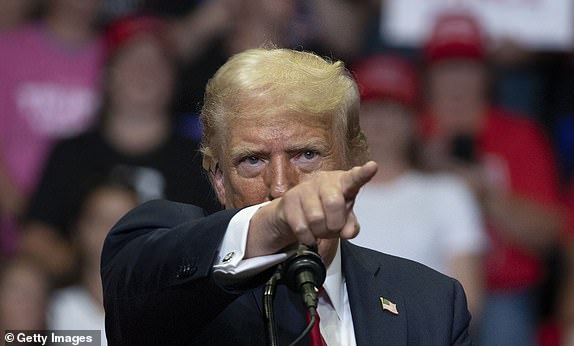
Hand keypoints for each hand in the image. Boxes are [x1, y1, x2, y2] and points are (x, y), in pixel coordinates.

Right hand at [246, 161, 377, 257]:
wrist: (293, 212)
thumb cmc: (324, 210)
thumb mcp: (343, 218)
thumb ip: (351, 225)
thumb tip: (348, 232)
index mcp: (343, 183)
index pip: (355, 178)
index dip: (364, 173)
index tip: (372, 167)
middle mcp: (324, 181)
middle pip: (334, 203)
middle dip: (334, 223)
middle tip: (332, 227)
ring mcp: (305, 188)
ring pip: (316, 218)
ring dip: (319, 232)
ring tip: (318, 229)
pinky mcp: (289, 200)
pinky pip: (301, 227)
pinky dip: (308, 237)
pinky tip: (308, 233)